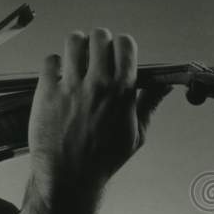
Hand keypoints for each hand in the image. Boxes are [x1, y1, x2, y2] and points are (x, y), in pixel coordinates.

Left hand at [18, 28, 169, 213]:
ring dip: (76, 46)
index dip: (121, 45)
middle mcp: (98, 84)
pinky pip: (51, 60)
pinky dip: (54, 64)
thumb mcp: (136, 134)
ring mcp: (71, 87)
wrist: (69, 176)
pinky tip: (58, 76)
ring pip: (74, 41)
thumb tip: (166, 84)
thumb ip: (150, 104)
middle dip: (98, 42)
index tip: (116, 53)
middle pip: (100, 37)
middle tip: (94, 54)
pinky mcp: (47, 92)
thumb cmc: (103, 159)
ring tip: (75, 58)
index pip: (125, 44)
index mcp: (123, 91)